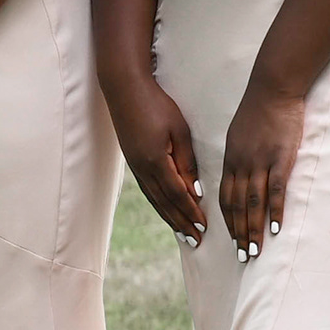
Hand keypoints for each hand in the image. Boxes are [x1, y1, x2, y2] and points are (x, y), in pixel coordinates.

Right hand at [105, 71, 204, 247]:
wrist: (124, 89)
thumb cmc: (156, 105)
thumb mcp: (179, 131)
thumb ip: (187, 161)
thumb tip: (195, 190)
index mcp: (156, 161)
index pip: (178, 194)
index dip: (191, 212)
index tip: (205, 228)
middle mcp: (143, 169)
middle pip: (165, 203)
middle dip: (181, 223)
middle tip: (196, 241)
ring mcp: (135, 166)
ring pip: (155, 199)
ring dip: (169, 218)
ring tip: (183, 233)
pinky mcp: (133, 161)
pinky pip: (148, 190)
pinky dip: (159, 204)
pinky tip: (166, 210)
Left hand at [217, 81, 306, 261]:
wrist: (272, 89)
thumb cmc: (258, 111)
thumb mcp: (238, 135)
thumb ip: (238, 157)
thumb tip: (239, 175)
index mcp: (229, 160)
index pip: (224, 197)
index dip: (225, 221)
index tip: (229, 240)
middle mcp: (240, 164)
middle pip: (236, 206)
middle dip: (238, 233)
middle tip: (242, 256)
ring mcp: (259, 162)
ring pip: (252, 203)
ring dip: (253, 229)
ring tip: (255, 250)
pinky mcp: (280, 158)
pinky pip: (275, 190)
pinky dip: (275, 211)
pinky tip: (276, 228)